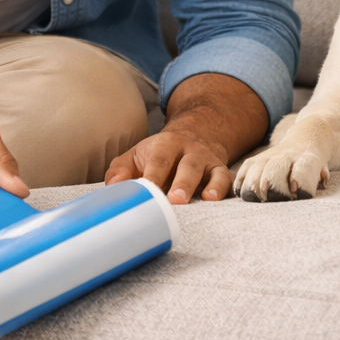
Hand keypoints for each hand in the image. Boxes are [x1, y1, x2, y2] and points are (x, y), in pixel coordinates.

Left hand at [105, 127, 233, 203]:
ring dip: (205, 186)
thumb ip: (121, 169)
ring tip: (201, 201)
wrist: (191, 138)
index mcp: (165, 145)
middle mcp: (189, 150)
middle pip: (187, 165)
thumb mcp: (135, 156)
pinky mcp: (220, 171)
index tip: (147, 190)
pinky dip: (222, 188)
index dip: (154, 175)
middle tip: (175, 200)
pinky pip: (225, 178)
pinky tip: (215, 198)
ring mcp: (206, 161)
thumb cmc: (157, 155)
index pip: (159, 159)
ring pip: (208, 171)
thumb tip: (113, 185)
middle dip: (182, 182)